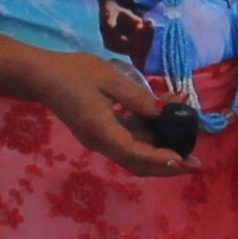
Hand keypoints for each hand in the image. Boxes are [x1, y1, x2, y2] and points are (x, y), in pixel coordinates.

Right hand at [33, 51, 191, 178]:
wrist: (42, 77)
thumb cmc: (73, 72)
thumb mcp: (109, 78)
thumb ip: (138, 97)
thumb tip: (164, 112)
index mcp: (101, 130)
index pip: (134, 153)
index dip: (160, 160)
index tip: (182, 160)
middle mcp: (101, 143)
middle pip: (137, 164)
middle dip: (167, 166)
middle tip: (195, 162)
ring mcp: (100, 141)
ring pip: (135, 156)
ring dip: (160, 150)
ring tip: (184, 135)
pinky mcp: (101, 135)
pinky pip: (128, 143)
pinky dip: (149, 138)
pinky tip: (164, 122)